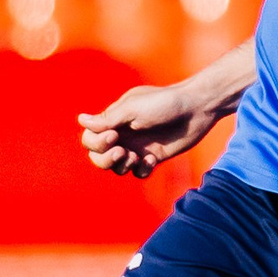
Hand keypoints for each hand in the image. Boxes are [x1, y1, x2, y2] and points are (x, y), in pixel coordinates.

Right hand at [80, 81, 222, 179]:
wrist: (196, 108)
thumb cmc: (164, 103)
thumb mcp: (133, 108)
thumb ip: (107, 119)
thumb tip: (80, 120)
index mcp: (114, 120)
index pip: (90, 138)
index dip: (96, 143)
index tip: (114, 135)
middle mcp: (123, 134)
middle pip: (98, 157)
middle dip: (104, 159)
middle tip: (123, 151)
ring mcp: (137, 147)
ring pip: (116, 168)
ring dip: (121, 166)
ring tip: (137, 157)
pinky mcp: (153, 158)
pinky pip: (138, 173)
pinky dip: (141, 171)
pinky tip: (152, 160)